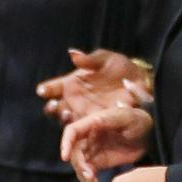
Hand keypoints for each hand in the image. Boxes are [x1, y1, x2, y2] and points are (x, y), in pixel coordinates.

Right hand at [37, 48, 152, 126]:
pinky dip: (80, 128)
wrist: (139, 81)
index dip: (46, 89)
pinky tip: (81, 125)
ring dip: (64, 118)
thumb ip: (90, 59)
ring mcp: (83, 111)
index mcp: (72, 82)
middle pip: (56, 106)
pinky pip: (84, 127)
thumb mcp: (105, 59)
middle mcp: (74, 99)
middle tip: (53, 105)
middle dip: (52, 107)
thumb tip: (73, 54)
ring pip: (67, 119)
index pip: (54, 87)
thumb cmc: (119, 67)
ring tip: (67, 114)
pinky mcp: (96, 122)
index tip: (42, 90)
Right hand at [61, 106, 154, 181]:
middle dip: (78, 164)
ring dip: (83, 174)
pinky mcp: (99, 163)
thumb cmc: (138, 121)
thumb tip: (94, 121)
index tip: (65, 156)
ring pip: (79, 164)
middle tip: (89, 175)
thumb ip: (110, 120)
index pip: (72, 131)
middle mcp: (88, 137)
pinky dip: (88, 180)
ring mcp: (93, 151)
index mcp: (92, 123)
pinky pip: (88, 172)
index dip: (65, 143)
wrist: (150, 136)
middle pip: (74, 151)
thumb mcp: (126, 118)